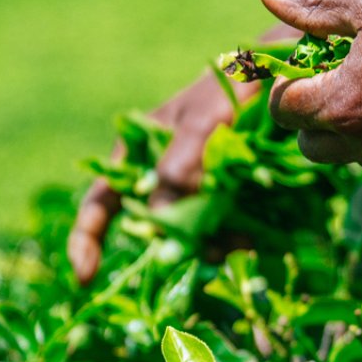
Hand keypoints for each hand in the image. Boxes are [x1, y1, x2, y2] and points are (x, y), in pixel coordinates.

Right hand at [68, 69, 255, 283]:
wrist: (276, 83)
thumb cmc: (226, 90)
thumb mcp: (201, 121)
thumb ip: (180, 162)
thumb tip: (159, 217)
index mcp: (136, 157)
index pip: (99, 203)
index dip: (86, 240)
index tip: (85, 278)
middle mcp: (161, 181)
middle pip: (150, 229)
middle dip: (171, 246)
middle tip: (206, 250)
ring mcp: (193, 195)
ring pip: (187, 237)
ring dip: (208, 246)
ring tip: (241, 239)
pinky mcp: (225, 204)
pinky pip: (220, 233)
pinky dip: (233, 239)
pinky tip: (253, 235)